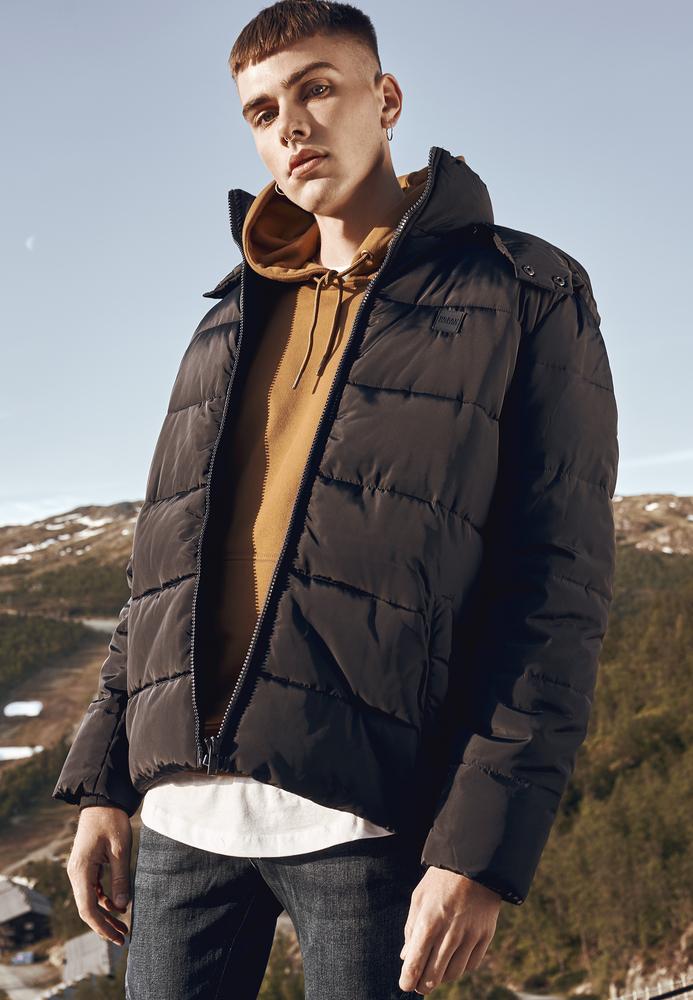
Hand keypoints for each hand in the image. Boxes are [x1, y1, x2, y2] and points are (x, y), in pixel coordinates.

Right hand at [66, 806, 132, 946]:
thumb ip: (120, 879)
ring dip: (105, 915)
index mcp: (81, 871)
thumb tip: (122, 908)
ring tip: (123, 927)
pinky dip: (104, 901)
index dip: (102, 926)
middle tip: (123, 938)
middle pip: (87, 909)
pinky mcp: (86, 867)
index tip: (117, 936)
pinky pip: (92, 891)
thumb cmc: (112, 822)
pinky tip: (117, 908)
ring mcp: (79, 871)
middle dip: (104, 926)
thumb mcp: (121, 850)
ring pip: (90, 901)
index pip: (87, 909)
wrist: (102, 801)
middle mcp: (76, 874)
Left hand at [398, 866, 500, 993]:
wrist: (475, 864)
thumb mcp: (420, 897)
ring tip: (434, 975)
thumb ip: (411, 928)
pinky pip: (471, 964)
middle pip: (433, 975)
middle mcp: (450, 932)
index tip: (405, 984)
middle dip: (423, 985)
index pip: (415, 963)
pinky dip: (460, 969)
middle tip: (418, 986)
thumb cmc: (441, 880)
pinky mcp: (485, 936)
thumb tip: (405, 957)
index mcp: (429, 921)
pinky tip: (453, 963)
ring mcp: (470, 936)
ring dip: (441, 978)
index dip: (408, 979)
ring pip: (453, 973)